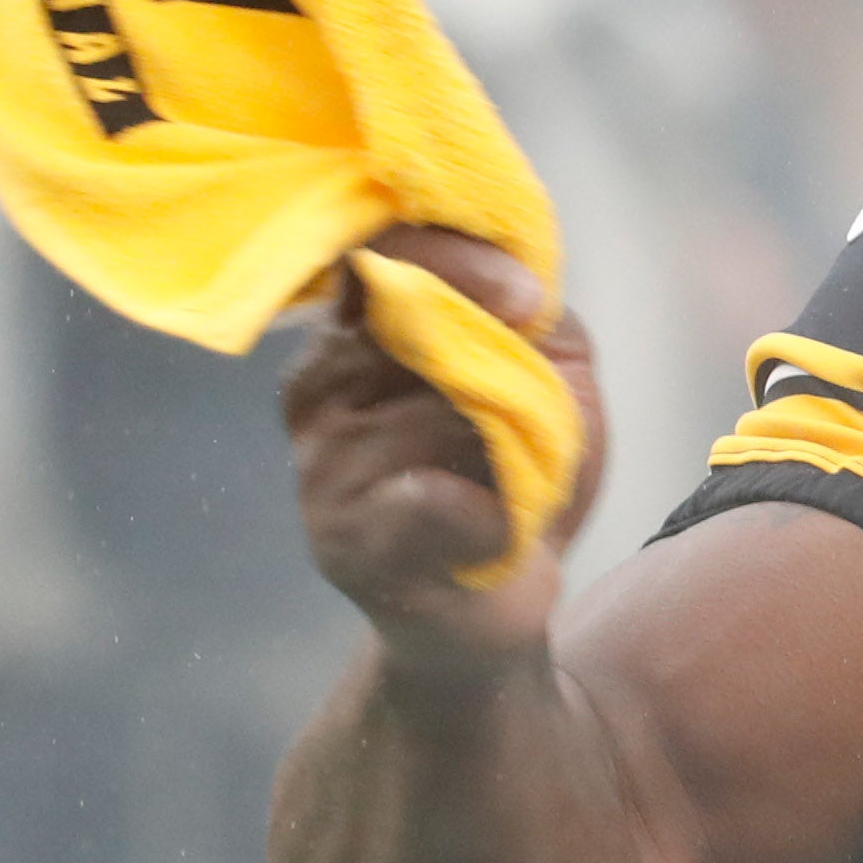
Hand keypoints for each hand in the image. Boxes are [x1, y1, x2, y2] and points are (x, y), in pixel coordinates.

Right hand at [280, 225, 605, 665]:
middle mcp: (317, 393)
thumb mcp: (544, 374)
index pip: (374, 253)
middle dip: (496, 361)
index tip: (531, 297)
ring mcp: (322, 468)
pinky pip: (436, 499)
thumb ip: (527, 313)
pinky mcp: (347, 540)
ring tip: (514, 483)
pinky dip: (495, 514)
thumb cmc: (519, 477)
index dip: (454, 257)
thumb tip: (518, 281)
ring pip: (433, 412)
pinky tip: (500, 532)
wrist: (502, 610)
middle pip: (406, 327)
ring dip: (508, 445)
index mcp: (354, 339)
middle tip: (536, 406)